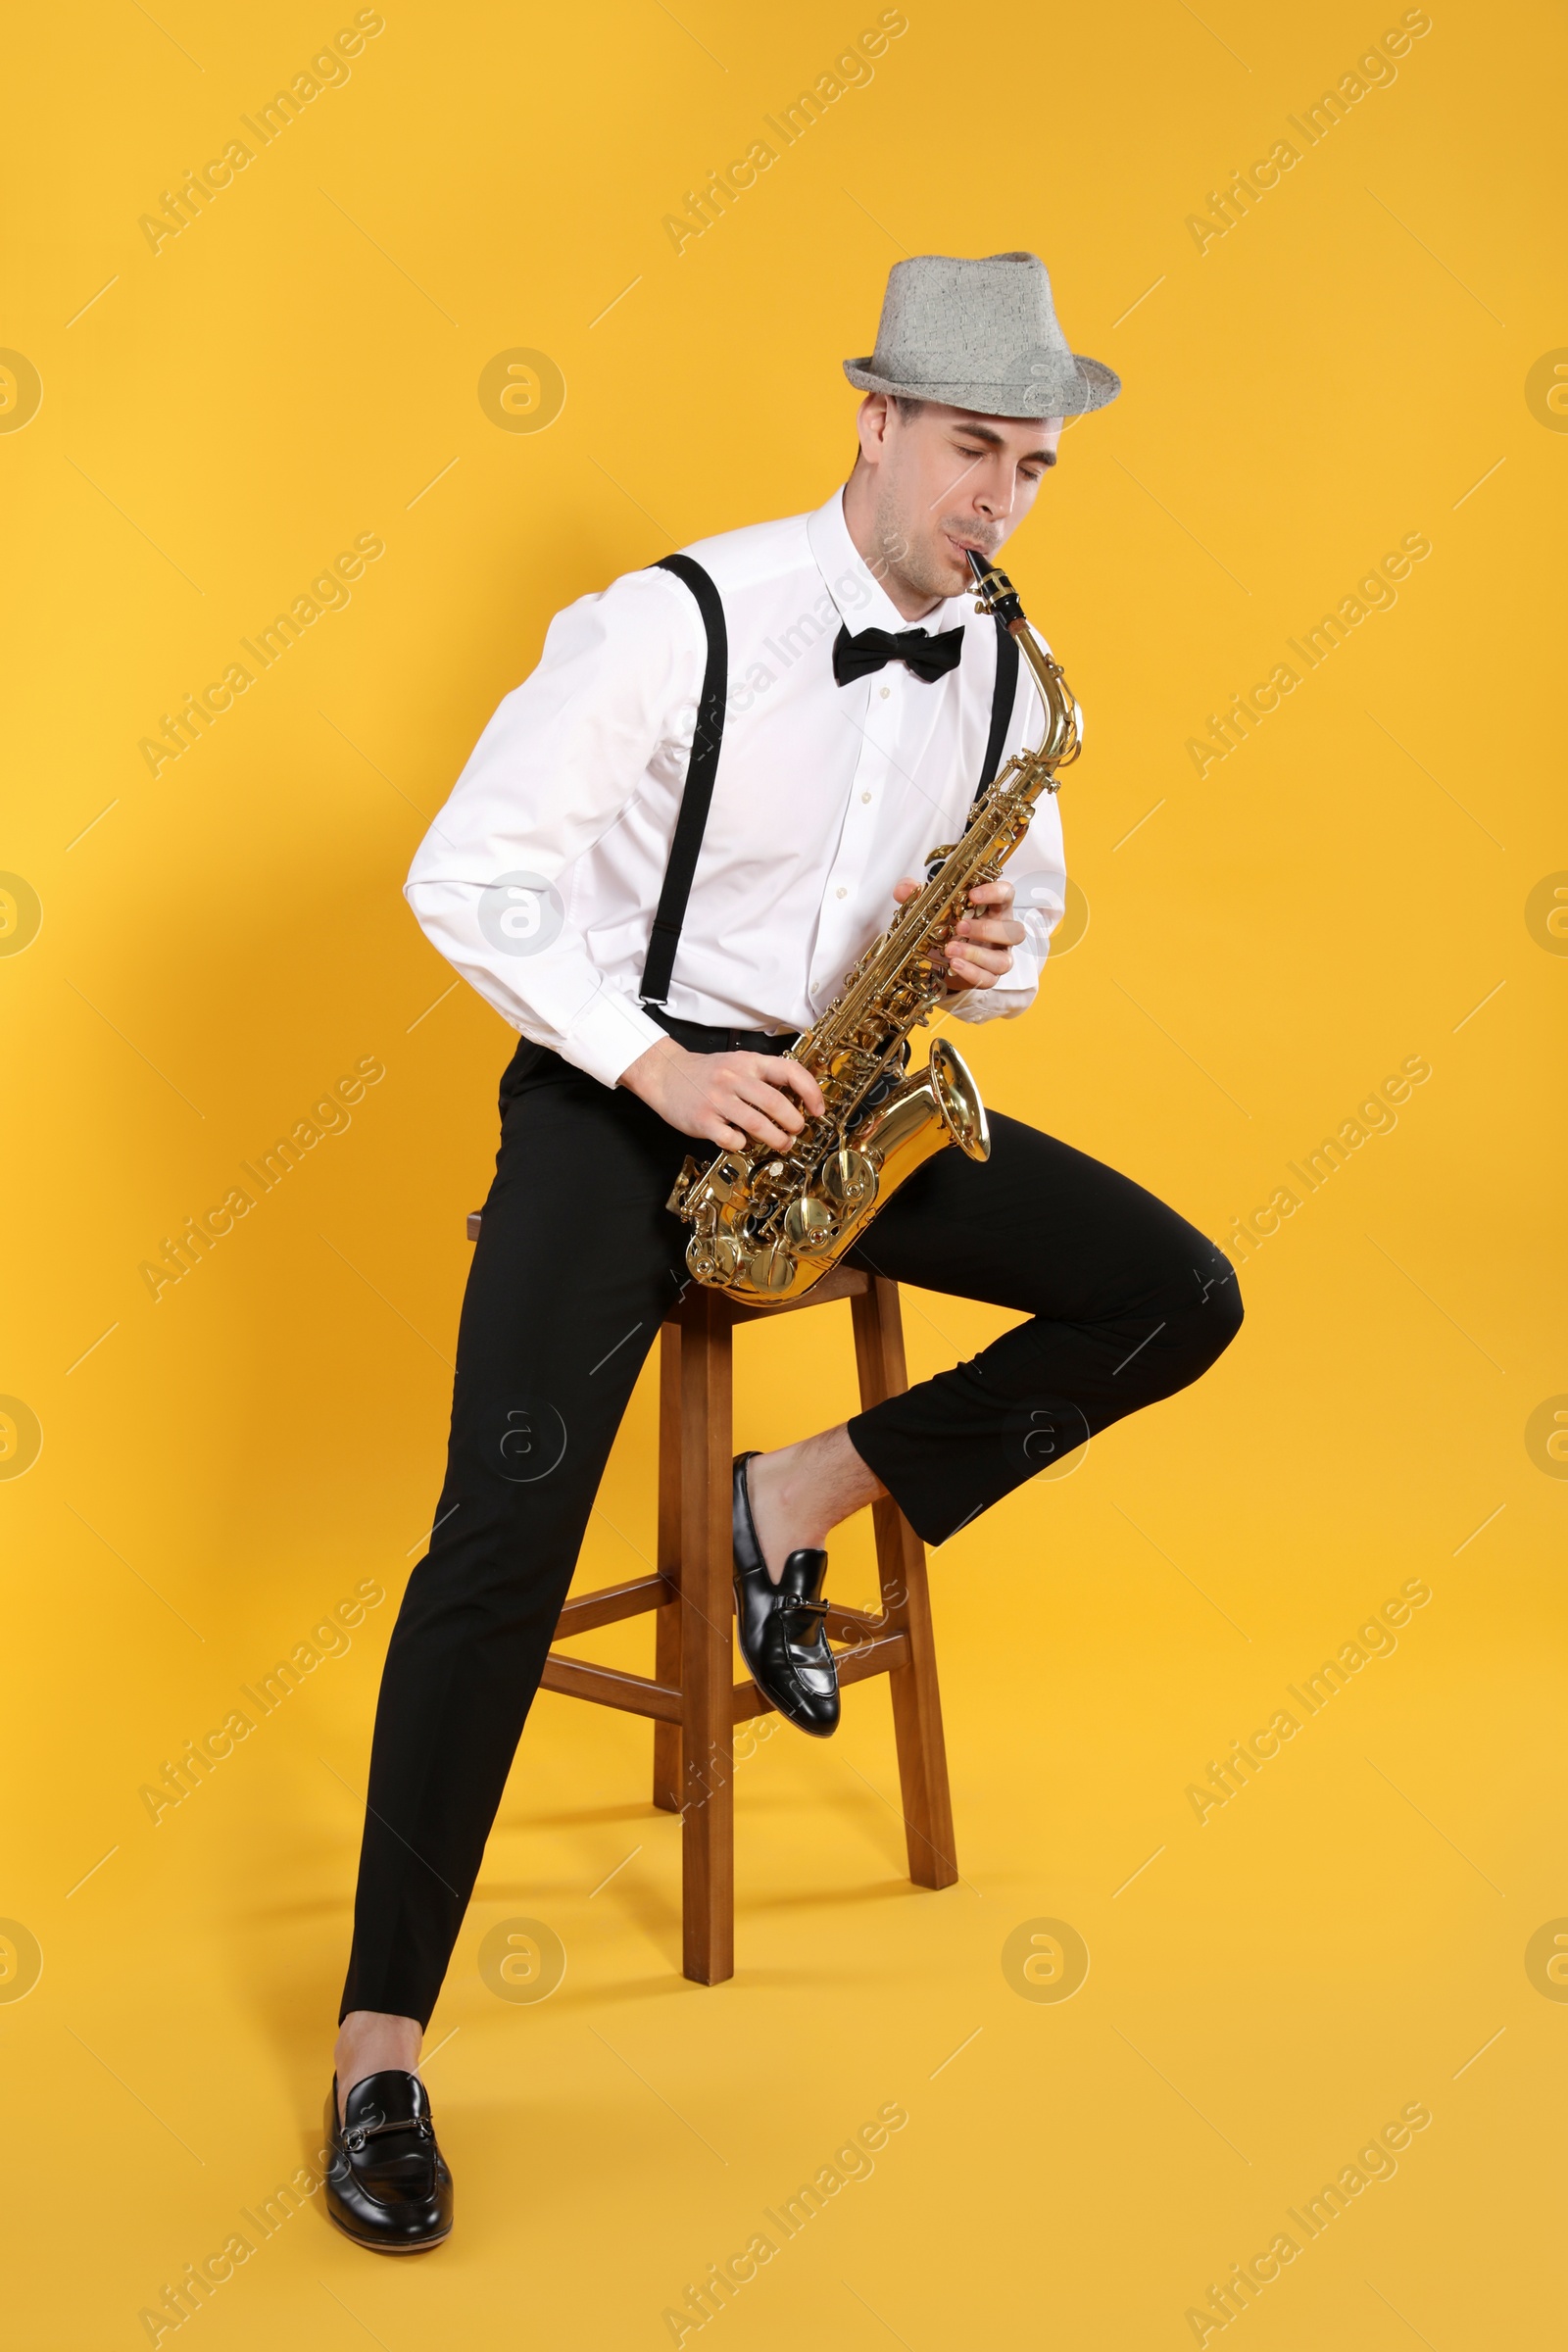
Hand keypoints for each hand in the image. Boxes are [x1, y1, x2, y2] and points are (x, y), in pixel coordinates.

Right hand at [620, 1038, 824, 1149]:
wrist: (665, 1074)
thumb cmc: (706, 1072)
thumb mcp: (737, 1062)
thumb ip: (763, 1077)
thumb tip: (798, 1100)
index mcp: (748, 1062)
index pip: (789, 1071)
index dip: (810, 1091)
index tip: (818, 1109)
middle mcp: (734, 1078)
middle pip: (776, 1103)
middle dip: (793, 1123)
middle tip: (796, 1131)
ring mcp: (718, 1099)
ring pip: (757, 1124)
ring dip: (776, 1139)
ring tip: (781, 1144)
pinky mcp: (703, 1120)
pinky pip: (732, 1139)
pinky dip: (742, 1145)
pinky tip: (742, 1142)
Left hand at [891, 874, 1025, 990]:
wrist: (943, 954)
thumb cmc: (948, 924)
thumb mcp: (934, 906)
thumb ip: (919, 895)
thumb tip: (903, 889)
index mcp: (995, 908)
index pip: (1007, 894)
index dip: (994, 892)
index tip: (973, 894)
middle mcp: (1003, 932)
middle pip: (1014, 930)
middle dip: (986, 929)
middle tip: (959, 926)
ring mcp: (999, 956)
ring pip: (1004, 960)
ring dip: (977, 955)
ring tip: (951, 950)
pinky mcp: (990, 976)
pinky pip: (989, 978)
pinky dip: (972, 973)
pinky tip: (954, 966)